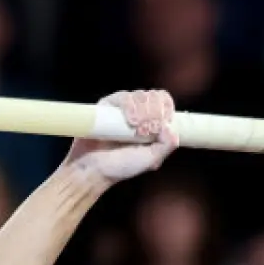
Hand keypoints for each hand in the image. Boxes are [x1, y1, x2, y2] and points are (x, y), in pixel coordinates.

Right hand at [64, 90, 179, 183]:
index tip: (161, 126)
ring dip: (143, 111)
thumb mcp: (151, 159)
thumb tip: (169, 127)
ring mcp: (122, 108)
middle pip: (155, 96)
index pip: (164, 101)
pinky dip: (130, 106)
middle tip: (146, 131)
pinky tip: (130, 121)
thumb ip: (167, 146)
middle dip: (155, 113)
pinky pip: (123, 97)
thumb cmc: (121, 166)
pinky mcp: (107, 106)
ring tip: (136, 128)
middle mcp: (138, 111)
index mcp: (151, 121)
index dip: (166, 109)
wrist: (94, 169)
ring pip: (141, 95)